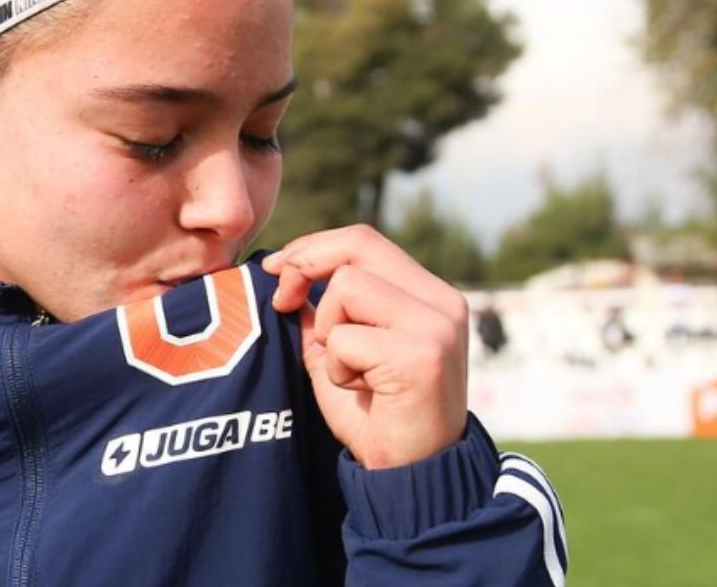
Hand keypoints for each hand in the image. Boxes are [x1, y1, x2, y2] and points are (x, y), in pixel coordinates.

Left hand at [262, 226, 468, 468]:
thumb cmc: (376, 416)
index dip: (312, 247)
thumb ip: (322, 312)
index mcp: (428, 294)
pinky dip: (337, 368)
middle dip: (305, 266)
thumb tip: (286, 271)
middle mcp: (441, 301)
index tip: (276, 267)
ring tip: (350, 370)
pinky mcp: (421, 355)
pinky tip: (363, 391)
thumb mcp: (341, 351)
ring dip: (328, 333)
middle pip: (357, 246)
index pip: (364, 241)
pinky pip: (345, 338)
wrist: (410, 476)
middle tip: (281, 300)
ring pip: (346, 287)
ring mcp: (435, 326)